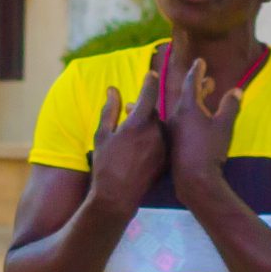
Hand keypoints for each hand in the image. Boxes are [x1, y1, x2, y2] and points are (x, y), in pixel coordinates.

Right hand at [85, 53, 168, 216]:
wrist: (118, 197)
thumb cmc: (105, 165)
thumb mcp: (102, 134)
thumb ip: (110, 110)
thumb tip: (112, 90)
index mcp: (139, 121)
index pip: (149, 92)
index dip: (150, 80)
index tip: (150, 74)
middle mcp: (156, 131)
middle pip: (153, 111)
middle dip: (143, 108)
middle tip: (130, 110)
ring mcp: (164, 145)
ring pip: (159, 126)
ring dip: (149, 124)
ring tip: (133, 132)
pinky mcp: (167, 158)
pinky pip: (163, 141)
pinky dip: (154, 138)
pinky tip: (141, 147)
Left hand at [163, 53, 241, 197]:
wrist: (194, 179)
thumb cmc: (210, 150)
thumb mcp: (224, 125)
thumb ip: (230, 106)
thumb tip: (236, 90)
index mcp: (188, 107)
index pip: (192, 82)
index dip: (197, 71)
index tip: (200, 61)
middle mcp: (176, 116)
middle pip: (186, 95)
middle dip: (198, 86)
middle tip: (206, 80)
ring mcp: (172, 130)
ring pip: (180, 109)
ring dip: (191, 102)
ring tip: (201, 97)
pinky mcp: (171, 144)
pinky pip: (176, 123)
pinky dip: (185, 117)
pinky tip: (191, 123)